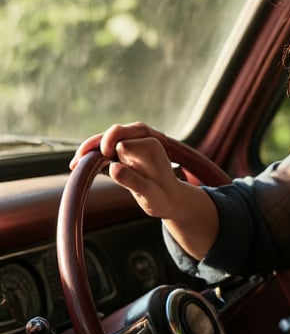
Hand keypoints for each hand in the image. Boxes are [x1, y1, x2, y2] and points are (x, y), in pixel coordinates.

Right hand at [69, 121, 219, 257]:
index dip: (109, 147)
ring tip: (75, 164)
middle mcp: (142, 139)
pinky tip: (79, 164)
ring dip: (90, 149)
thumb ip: (134, 181)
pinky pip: (105, 149)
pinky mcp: (125, 152)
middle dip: (94, 143)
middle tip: (78, 158)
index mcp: (150, 145)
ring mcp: (133, 144)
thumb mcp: (150, 195)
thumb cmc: (162, 198)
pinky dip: (92, 155)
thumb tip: (113, 167)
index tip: (102, 158)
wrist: (170, 200)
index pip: (123, 141)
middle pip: (113, 133)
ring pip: (106, 140)